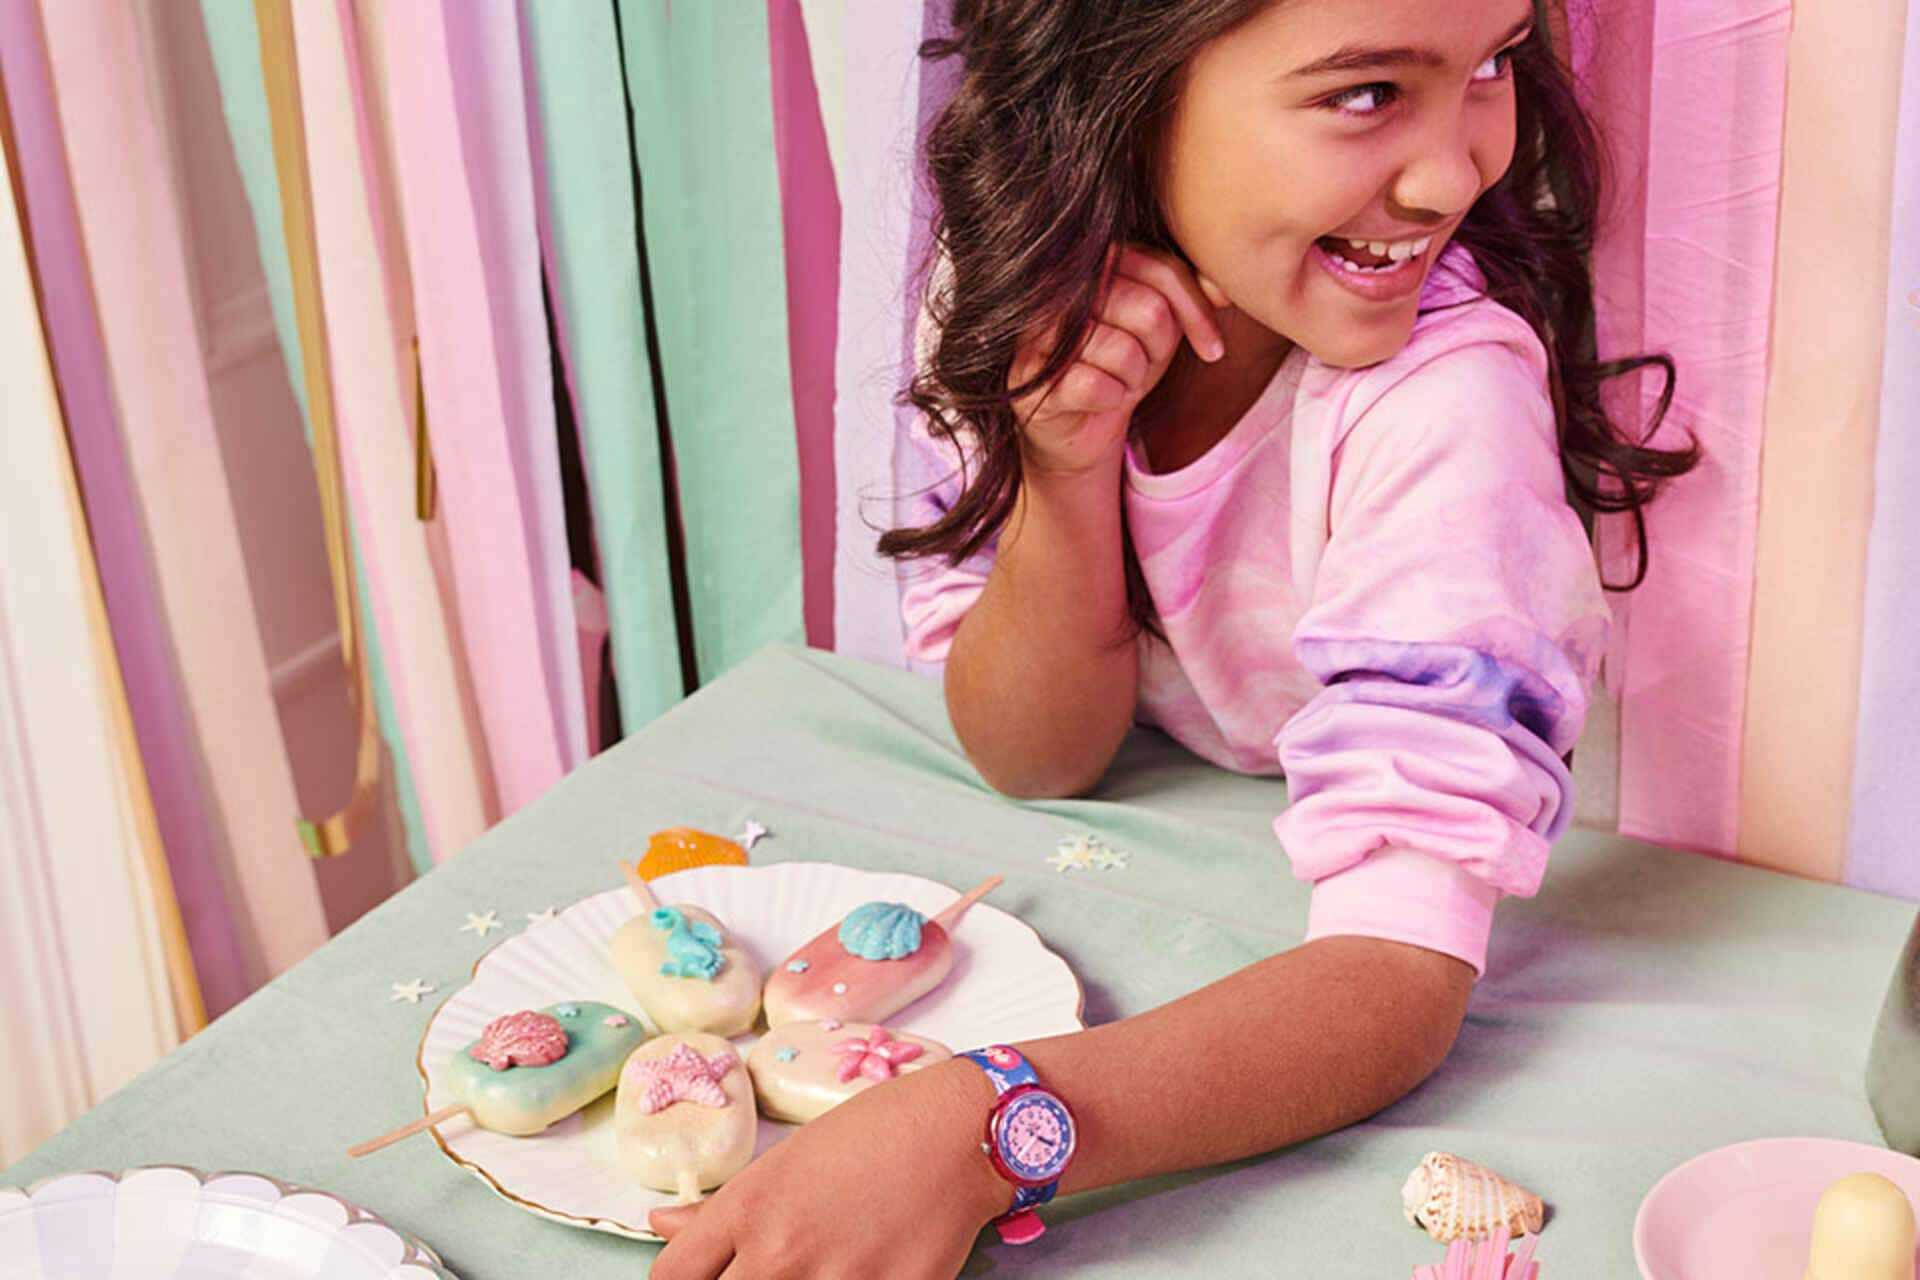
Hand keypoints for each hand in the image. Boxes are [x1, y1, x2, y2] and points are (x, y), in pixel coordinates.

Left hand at [647, 1060, 1007, 1278]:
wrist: (959, 1133)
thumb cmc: (872, 1133)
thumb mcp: (786, 1158)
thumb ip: (720, 1207)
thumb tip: (661, 1224)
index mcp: (750, 1210)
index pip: (674, 1276)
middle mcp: (781, 1254)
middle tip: (771, 1274)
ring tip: (818, 1270)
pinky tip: (858, 1276)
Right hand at [1010, 244, 1229, 476]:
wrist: (1077, 425)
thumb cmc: (1120, 363)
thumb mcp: (1161, 325)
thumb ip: (1186, 294)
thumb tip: (1224, 290)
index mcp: (1092, 261)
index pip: (1160, 269)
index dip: (1196, 310)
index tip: (1212, 348)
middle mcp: (1057, 289)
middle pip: (1149, 310)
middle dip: (1160, 350)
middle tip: (1145, 364)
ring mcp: (1038, 333)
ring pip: (1124, 352)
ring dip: (1133, 378)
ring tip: (1117, 379)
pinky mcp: (1029, 378)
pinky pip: (1095, 386)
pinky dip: (1110, 399)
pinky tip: (1099, 399)